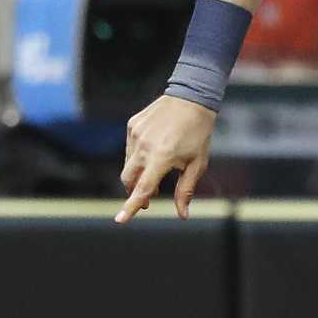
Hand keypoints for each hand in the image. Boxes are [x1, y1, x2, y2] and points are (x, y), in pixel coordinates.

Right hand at [117, 95, 217, 221]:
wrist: (191, 97)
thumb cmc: (198, 133)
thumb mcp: (197, 163)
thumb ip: (186, 190)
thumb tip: (183, 214)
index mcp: (162, 157)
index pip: (142, 188)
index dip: (131, 207)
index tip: (119, 220)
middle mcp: (145, 146)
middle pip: (129, 179)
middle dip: (135, 192)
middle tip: (150, 197)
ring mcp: (136, 134)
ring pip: (128, 164)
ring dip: (138, 173)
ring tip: (155, 170)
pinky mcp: (132, 124)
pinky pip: (130, 148)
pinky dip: (138, 156)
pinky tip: (154, 149)